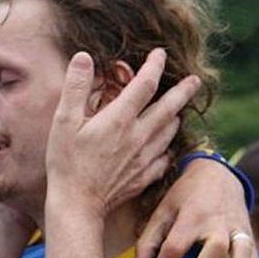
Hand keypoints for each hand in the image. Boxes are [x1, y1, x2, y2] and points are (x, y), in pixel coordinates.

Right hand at [45, 49, 201, 217]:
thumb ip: (76, 86)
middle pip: (169, 107)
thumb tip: (83, 57)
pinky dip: (168, 147)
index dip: (154, 66)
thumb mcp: (63, 120)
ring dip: (176, 117)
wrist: (78, 203)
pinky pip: (165, 158)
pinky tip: (165, 146)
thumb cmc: (66, 161)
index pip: (145, 84)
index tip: (160, 54)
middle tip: (195, 80)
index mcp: (120, 119)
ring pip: (170, 132)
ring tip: (178, 111)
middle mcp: (138, 136)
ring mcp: (144, 158)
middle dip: (184, 91)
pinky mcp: (144, 176)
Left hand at [132, 157, 258, 257]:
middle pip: (214, 248)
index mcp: (192, 215)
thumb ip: (149, 241)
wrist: (218, 175)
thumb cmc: (185, 198)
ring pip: (242, 255)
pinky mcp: (250, 238)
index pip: (176, 243)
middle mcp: (218, 223)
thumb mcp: (163, 211)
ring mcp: (238, 230)